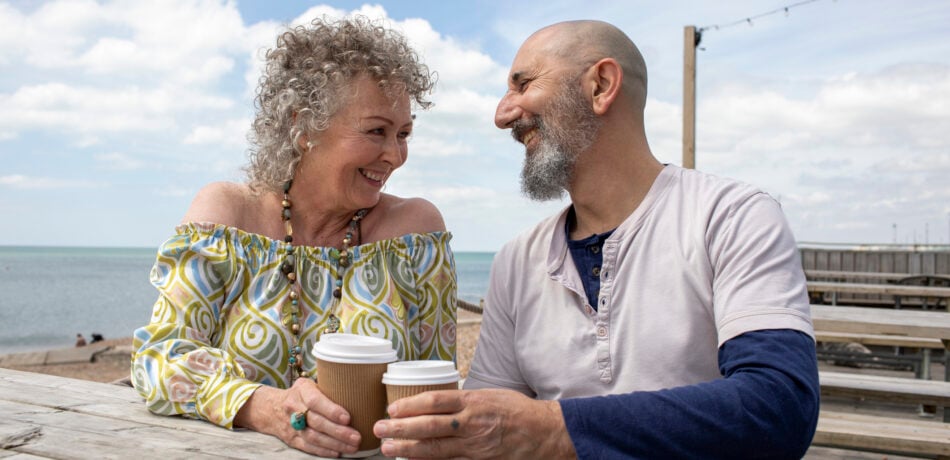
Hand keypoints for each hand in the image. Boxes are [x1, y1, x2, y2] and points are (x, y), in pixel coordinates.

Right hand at [235, 377, 360, 456]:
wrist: (270, 407)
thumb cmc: (300, 394)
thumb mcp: (310, 384)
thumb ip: (329, 388)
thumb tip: (359, 393)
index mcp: (301, 390)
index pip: (315, 401)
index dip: (331, 410)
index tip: (347, 418)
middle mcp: (294, 407)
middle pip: (317, 422)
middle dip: (338, 431)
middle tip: (356, 437)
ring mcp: (291, 425)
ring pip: (314, 437)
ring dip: (335, 443)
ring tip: (352, 446)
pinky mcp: (292, 439)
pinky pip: (308, 447)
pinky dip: (324, 451)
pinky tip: (338, 452)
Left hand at [373, 389, 575, 458]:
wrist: (545, 433)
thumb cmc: (517, 412)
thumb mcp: (490, 396)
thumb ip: (464, 401)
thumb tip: (436, 402)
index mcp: (474, 401)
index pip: (435, 401)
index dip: (410, 405)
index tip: (392, 408)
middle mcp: (472, 423)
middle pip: (429, 425)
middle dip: (401, 428)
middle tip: (379, 429)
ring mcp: (475, 446)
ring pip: (436, 448)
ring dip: (409, 448)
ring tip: (389, 448)